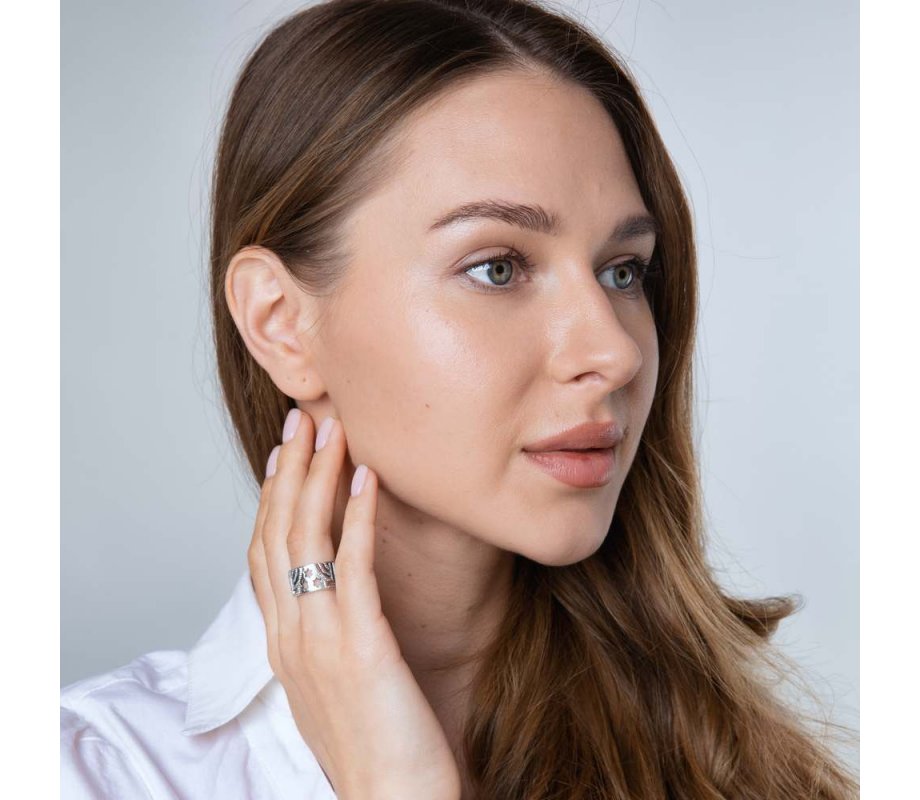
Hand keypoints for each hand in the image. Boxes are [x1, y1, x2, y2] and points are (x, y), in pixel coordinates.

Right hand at [248, 409, 462, 799]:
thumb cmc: (374, 747)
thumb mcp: (333, 684)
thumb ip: (324, 638)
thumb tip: (334, 599)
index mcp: (282, 644)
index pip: (264, 555)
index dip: (272, 499)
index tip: (284, 456)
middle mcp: (290, 635)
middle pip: (277, 534)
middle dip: (289, 471)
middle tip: (302, 421)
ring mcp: (319, 640)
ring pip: (306, 539)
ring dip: (318, 478)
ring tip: (333, 431)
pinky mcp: (361, 646)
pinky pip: (355, 566)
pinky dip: (358, 516)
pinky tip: (369, 479)